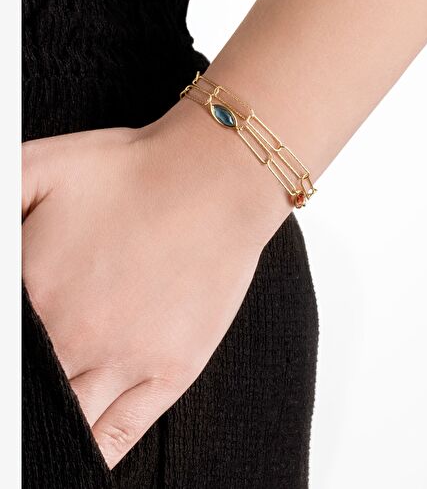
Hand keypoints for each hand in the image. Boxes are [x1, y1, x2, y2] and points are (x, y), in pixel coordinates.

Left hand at [22, 98, 279, 468]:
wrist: (213, 178)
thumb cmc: (130, 168)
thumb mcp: (36, 165)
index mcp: (31, 291)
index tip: (9, 350)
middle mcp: (70, 337)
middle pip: (23, 393)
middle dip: (16, 396)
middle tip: (23, 387)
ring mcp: (123, 360)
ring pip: (61, 424)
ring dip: (40, 432)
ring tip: (33, 427)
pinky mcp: (168, 371)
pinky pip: (115, 436)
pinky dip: (86, 454)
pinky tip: (69, 451)